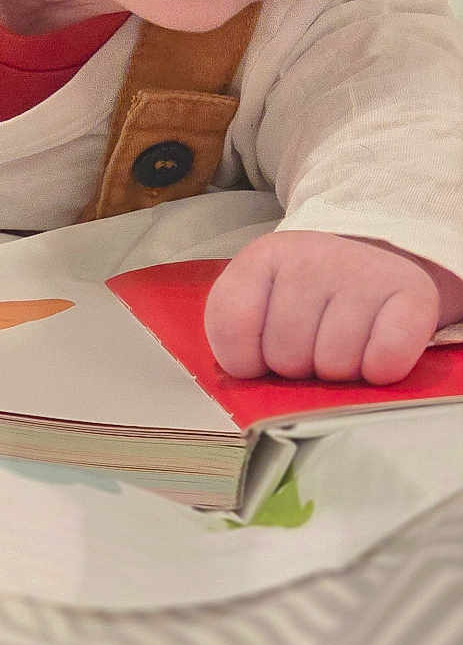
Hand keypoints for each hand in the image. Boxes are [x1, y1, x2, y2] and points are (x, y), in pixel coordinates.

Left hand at [204, 230, 440, 384]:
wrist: (377, 271)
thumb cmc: (311, 303)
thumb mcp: (260, 306)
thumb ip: (238, 340)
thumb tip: (251, 388)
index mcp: (263, 258)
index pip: (231, 326)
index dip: (246, 359)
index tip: (263, 353)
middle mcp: (312, 256)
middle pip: (285, 356)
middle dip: (299, 367)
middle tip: (315, 346)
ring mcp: (363, 271)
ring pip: (334, 364)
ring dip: (340, 372)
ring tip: (346, 347)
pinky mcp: (413, 294)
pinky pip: (386, 360)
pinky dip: (381, 371)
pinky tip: (377, 352)